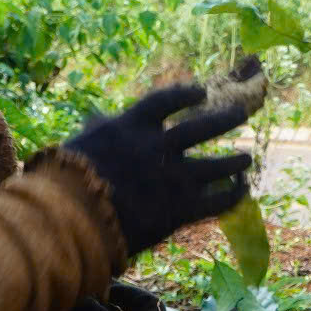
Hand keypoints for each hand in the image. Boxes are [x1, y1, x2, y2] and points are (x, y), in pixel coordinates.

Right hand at [59, 82, 253, 256]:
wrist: (70, 219)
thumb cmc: (64, 181)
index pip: (166, 100)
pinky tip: (242, 190)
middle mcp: (159, 147)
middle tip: (243, 113)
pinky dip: (233, 194)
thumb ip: (97, 129)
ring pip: (217, 165)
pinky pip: (218, 200)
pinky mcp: (181, 209)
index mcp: (131, 125)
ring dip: (235, 161)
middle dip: (225, 119)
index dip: (185, 93)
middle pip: (203, 127)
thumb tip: (96, 117)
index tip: (201, 91)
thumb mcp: (79, 143)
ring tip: (246, 158)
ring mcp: (173, 177)